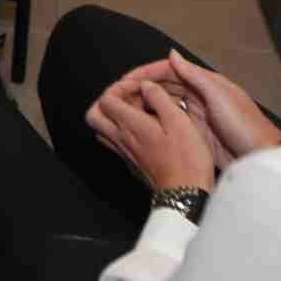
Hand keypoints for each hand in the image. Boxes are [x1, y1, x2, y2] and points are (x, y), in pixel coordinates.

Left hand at [85, 72, 217, 193]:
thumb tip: (146, 85)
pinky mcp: (132, 162)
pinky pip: (116, 141)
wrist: (185, 195)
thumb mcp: (179, 121)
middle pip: (94, 115)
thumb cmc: (186, 160)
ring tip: (138, 110)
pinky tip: (146, 128)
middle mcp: (122, 139)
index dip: (118, 87)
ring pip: (102, 129)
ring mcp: (124, 152)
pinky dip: (123, 130)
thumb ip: (159, 99)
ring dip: (114, 115)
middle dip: (107, 100)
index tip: (138, 86)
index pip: (106, 100)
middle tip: (128, 96)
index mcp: (131, 126)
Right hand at [116, 51, 280, 172]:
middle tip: (117, 97)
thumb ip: (196, 76)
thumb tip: (172, 54)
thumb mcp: (219, 97)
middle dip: (141, 88)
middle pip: (164, 85)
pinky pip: (170, 121)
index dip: (145, 73)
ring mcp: (197, 114)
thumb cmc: (244, 125)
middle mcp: (198, 95)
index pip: (169, 71)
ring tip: (123, 110)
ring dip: (145, 103)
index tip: (123, 81)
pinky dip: (155, 119)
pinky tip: (140, 125)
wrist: (260, 157)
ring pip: (164, 103)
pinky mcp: (195, 132)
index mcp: (205, 82)